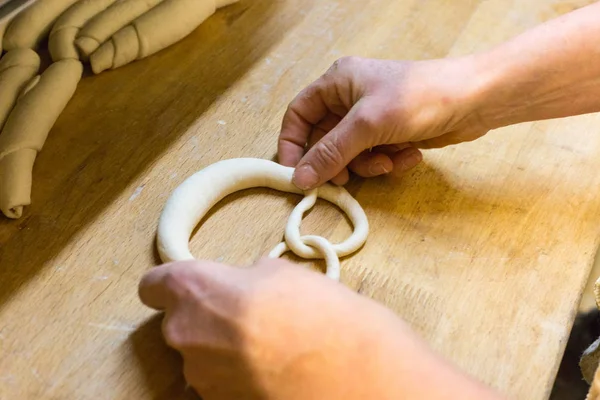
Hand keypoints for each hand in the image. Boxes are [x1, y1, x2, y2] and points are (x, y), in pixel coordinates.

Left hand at [138, 258, 502, 399]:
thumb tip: (242, 284)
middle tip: (248, 311)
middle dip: (206, 315)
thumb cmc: (320, 314)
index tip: (187, 283)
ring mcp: (201, 379)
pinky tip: (273, 368)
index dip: (171, 282)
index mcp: (196, 292)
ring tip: (269, 343)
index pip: (153, 283)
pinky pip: (219, 381)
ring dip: (224, 347)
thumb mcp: (282, 272)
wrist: (354, 377)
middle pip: (179, 321)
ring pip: (200, 353)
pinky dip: (237, 374)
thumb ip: (246, 277)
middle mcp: (186, 337)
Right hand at [278, 56, 490, 188]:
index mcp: (337, 82)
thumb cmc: (418, 97)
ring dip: (368, 164)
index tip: (295, 174)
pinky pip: (375, 155)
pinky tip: (411, 154)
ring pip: (351, 153)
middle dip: (339, 161)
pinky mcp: (391, 132)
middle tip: (345, 179)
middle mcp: (350, 98)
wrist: (475, 99)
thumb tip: (299, 178)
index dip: (292, 144)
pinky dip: (389, 160)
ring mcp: (372, 117)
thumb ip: (330, 152)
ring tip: (390, 161)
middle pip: (325, 140)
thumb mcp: (367, 125)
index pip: (299, 115)